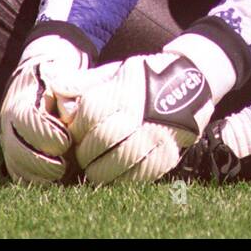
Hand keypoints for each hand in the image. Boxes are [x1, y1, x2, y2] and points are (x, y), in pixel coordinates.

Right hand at [0, 36, 88, 184]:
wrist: (40, 86)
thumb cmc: (59, 84)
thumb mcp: (65, 80)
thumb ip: (69, 94)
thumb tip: (71, 114)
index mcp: (22, 103)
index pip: (26, 121)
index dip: (45, 133)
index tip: (66, 141)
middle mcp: (10, 126)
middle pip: (16, 149)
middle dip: (40, 161)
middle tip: (63, 166)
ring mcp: (11, 143)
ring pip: (15, 166)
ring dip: (38, 175)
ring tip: (62, 176)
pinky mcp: (15, 158)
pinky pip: (19, 175)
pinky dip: (35, 181)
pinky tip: (54, 182)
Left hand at [67, 52, 213, 184]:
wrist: (194, 82)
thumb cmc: (147, 77)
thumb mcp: (118, 71)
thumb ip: (86, 82)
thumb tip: (56, 88)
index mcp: (124, 92)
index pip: (89, 115)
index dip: (77, 127)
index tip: (78, 132)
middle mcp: (139, 115)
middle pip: (100, 141)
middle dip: (85, 152)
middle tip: (84, 154)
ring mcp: (155, 137)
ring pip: (117, 163)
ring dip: (99, 171)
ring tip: (96, 168)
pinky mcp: (166, 156)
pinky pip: (138, 176)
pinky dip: (121, 180)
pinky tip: (116, 173)